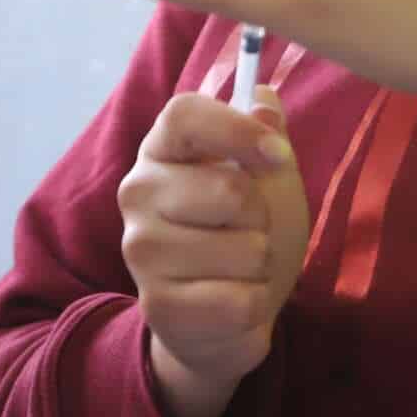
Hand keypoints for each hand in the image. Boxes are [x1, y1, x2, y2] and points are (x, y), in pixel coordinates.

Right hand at [119, 88, 308, 416]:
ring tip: (238, 269)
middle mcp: (137, 193)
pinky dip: (254, 304)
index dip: (238, 130)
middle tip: (246, 230)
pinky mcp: (157, 306)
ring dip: (260, 264)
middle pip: (229, 189)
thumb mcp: (267, 179)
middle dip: (262, 216)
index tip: (278, 155)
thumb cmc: (244, 234)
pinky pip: (241, 299)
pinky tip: (231, 303)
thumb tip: (264, 100)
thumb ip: (267, 136)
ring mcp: (141, 251)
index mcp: (161, 150)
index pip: (184, 115)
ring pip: (245, 249)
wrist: (226, 317)